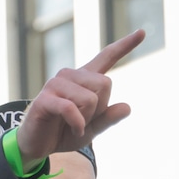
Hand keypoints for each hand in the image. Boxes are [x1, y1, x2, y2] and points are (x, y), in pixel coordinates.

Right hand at [15, 30, 143, 167]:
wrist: (36, 145)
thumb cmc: (63, 133)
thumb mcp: (91, 129)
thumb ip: (108, 119)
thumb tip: (127, 107)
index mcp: (84, 79)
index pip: (106, 57)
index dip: (125, 46)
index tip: (142, 33)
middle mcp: (70, 76)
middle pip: (105, 84)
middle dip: (99, 109)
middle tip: (82, 120)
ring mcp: (56, 84)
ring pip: (90, 99)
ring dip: (86, 119)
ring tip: (73, 124)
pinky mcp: (46, 98)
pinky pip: (72, 109)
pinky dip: (78, 124)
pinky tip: (74, 130)